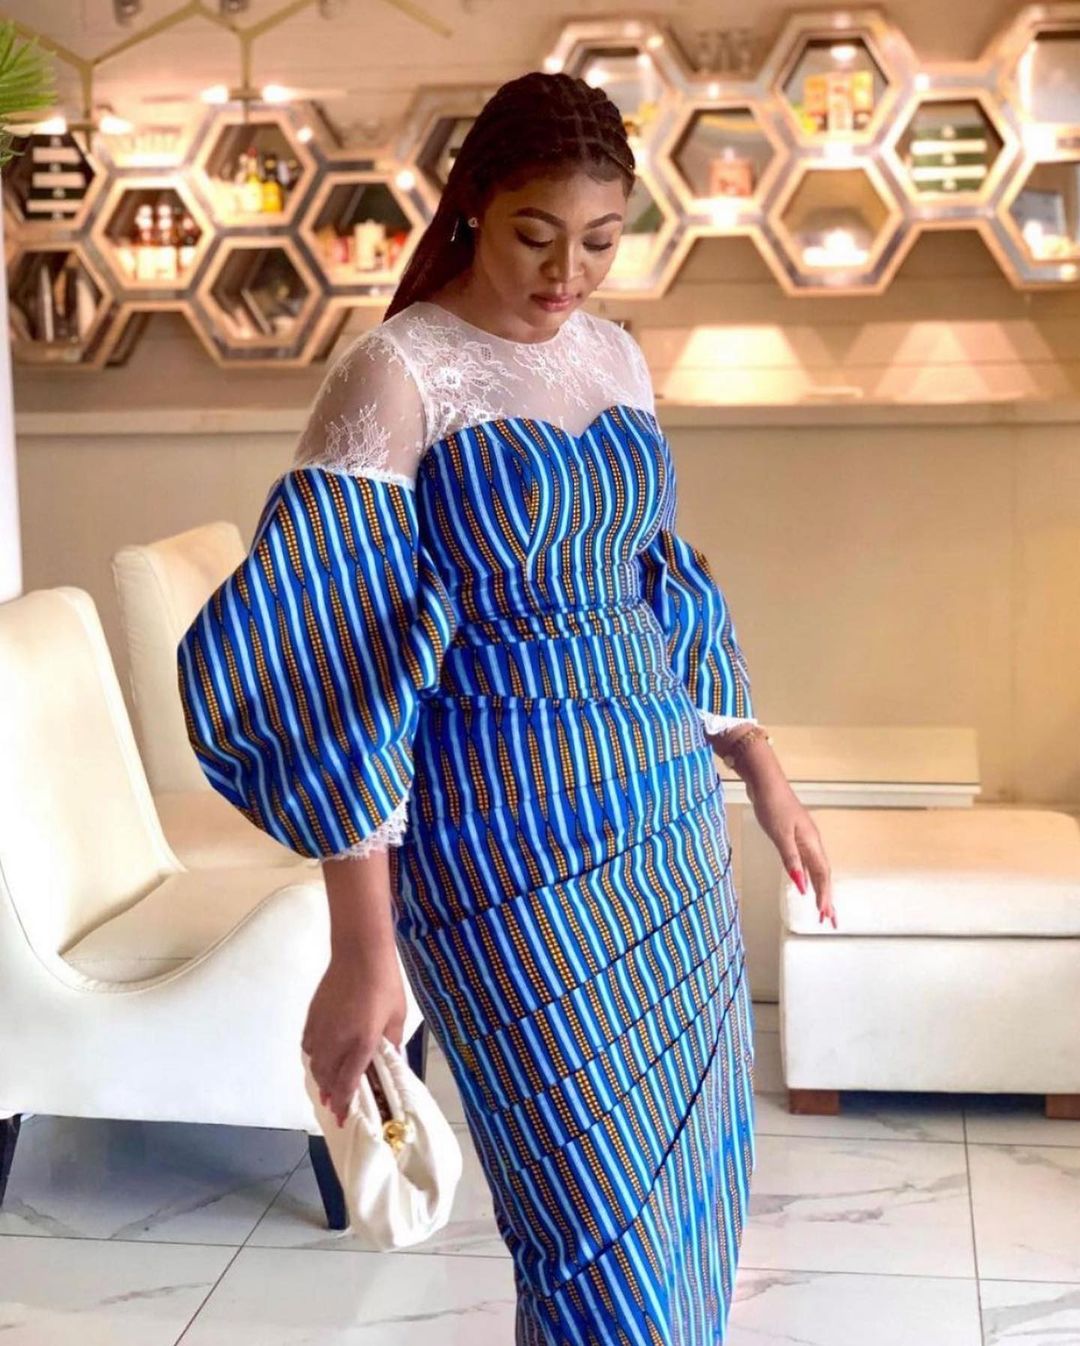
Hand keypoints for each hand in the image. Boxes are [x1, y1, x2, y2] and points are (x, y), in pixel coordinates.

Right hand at [301, 948, 406, 1126]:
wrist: (360, 952)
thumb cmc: (385, 982)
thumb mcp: (397, 1014)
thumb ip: (393, 1042)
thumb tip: (392, 1061)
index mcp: (362, 1042)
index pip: (348, 1082)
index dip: (343, 1103)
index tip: (342, 1117)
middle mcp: (337, 1040)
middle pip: (327, 1077)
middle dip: (330, 1095)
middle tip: (334, 1106)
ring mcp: (322, 1028)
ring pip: (314, 1063)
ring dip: (320, 1079)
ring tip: (327, 1087)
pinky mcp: (313, 1016)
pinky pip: (308, 1045)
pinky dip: (313, 1058)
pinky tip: (319, 1059)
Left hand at [749, 778, 837, 928]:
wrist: (766, 783)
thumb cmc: (773, 805)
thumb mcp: (780, 835)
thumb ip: (791, 860)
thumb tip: (801, 886)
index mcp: (811, 843)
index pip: (822, 875)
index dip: (824, 896)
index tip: (824, 915)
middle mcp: (812, 843)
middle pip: (823, 875)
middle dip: (827, 898)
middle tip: (829, 920)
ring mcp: (804, 839)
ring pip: (815, 869)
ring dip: (819, 889)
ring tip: (821, 908)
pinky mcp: (794, 836)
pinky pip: (806, 862)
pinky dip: (807, 876)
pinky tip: (804, 884)